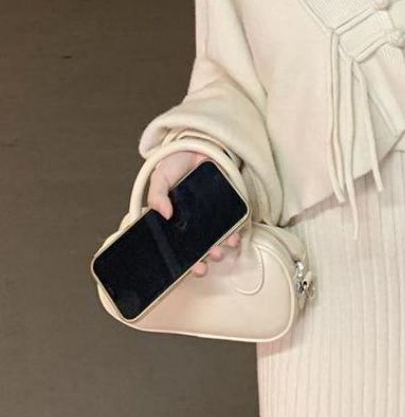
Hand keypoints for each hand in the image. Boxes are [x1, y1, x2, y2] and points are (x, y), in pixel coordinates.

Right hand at [146, 149, 243, 276]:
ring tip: (221, 250)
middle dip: (203, 259)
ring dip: (220, 248)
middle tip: (206, 263)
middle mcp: (192, 222)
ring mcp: (209, 215)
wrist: (196, 145)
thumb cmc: (173, 164)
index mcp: (173, 221)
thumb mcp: (160, 178)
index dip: (184, 262)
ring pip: (215, 238)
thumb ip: (158, 196)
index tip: (191, 270)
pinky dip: (234, 232)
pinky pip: (230, 223)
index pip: (177, 247)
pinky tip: (235, 237)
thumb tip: (164, 215)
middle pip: (198, 247)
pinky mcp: (224, 206)